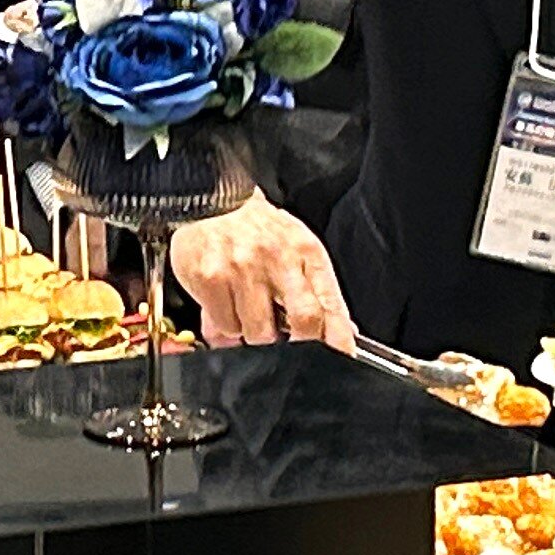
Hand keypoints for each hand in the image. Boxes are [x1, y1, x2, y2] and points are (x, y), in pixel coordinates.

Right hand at [165, 195, 352, 349]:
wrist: (211, 198)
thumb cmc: (256, 227)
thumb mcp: (295, 247)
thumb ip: (317, 290)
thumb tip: (343, 331)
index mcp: (304, 251)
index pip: (330, 304)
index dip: (339, 338)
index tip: (342, 356)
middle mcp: (277, 257)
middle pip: (304, 319)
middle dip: (302, 345)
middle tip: (290, 347)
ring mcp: (242, 269)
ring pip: (259, 332)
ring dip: (255, 335)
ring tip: (249, 313)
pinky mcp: (211, 278)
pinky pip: (225, 325)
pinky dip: (227, 327)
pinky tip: (227, 305)